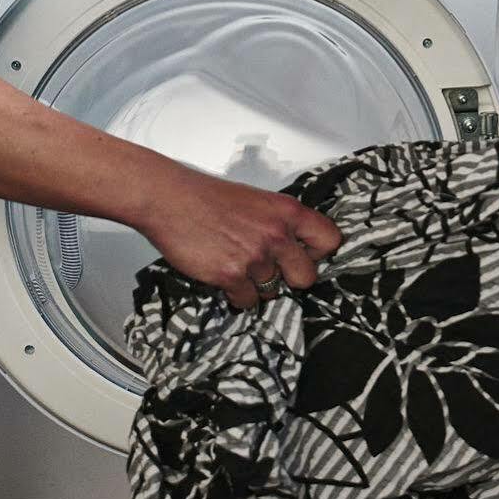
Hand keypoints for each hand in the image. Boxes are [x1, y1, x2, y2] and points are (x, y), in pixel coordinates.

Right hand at [141, 165, 342, 307]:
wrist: (169, 200)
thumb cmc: (208, 197)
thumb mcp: (257, 201)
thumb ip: (279, 223)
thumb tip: (294, 248)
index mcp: (287, 211)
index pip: (330, 240)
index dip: (318, 253)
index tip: (306, 256)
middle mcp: (276, 234)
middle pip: (307, 277)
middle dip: (290, 279)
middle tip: (271, 271)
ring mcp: (255, 257)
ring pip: (273, 292)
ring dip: (258, 286)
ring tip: (238, 267)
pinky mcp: (231, 276)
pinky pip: (247, 302)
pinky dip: (237, 296)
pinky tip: (224, 278)